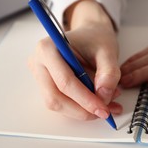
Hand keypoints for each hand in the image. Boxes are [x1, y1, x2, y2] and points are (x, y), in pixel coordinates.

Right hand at [28, 0, 121, 119]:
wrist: (91, 36)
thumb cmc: (95, 39)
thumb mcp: (108, 51)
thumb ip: (109, 72)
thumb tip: (103, 95)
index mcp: (48, 48)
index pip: (64, 82)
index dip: (85, 99)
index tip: (103, 109)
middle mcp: (38, 63)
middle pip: (55, 98)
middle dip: (82, 109)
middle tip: (105, 111)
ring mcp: (40, 76)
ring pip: (58, 104)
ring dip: (83, 110)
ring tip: (107, 104)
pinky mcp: (47, 86)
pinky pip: (62, 103)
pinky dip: (81, 108)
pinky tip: (100, 103)